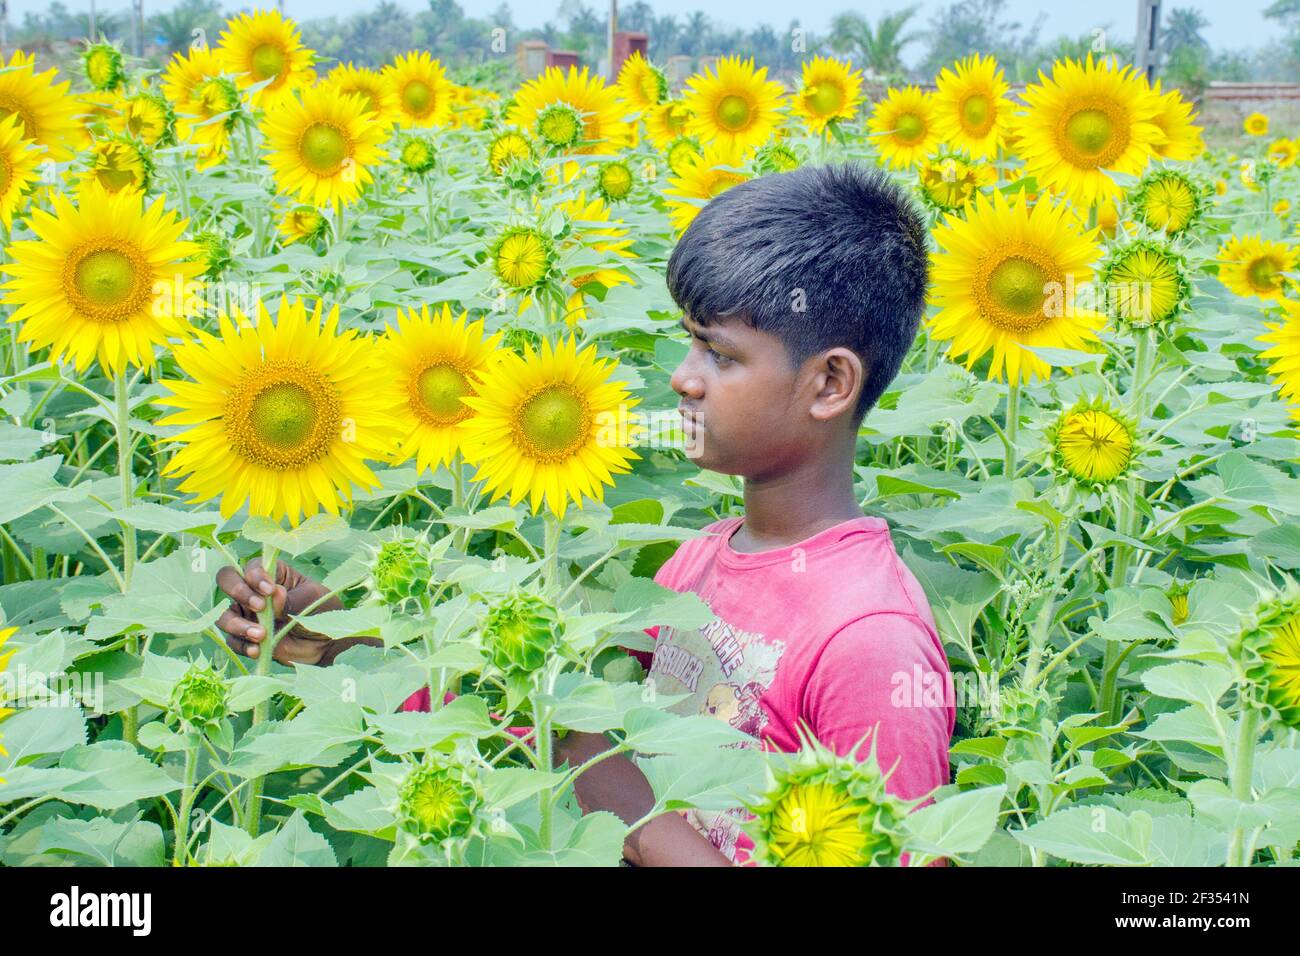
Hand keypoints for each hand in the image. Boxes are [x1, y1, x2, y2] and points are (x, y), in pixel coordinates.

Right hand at [215, 558, 343, 665]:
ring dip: (237, 624)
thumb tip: (274, 594)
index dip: (255, 576)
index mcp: (272, 574)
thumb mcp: (311, 600)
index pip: (251, 566)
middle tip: (259, 607)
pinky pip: (233, 641)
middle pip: (227, 581)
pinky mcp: (246, 637)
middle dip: (238, 592)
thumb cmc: (321, 611)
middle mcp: (254, 591)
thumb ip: (291, 599)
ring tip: (261, 634)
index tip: (270, 590)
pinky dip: (242, 645)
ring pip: (224, 615)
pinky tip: (257, 650)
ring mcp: (248, 614)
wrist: (326, 643)